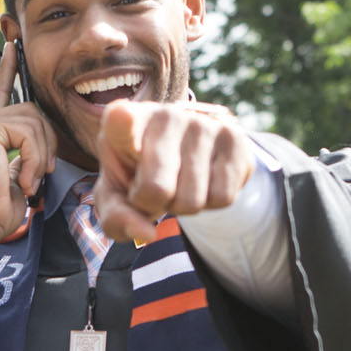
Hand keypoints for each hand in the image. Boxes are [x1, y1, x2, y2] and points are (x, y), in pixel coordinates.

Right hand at [0, 41, 58, 250]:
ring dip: (41, 155)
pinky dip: (34, 159)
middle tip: (44, 171)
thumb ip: (23, 154)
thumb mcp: (15, 176)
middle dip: (46, 139)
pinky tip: (27, 181)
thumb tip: (42, 147)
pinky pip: (27, 133)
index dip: (7, 68)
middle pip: (30, 110)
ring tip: (32, 181)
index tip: (12, 46)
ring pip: (32, 120)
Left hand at [93, 100, 254, 243]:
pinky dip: (211, 202)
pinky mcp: (233, 137)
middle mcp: (165, 116)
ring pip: (192, 200)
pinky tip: (202, 181)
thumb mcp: (116, 195)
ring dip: (183, 206)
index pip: (121, 121)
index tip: (121, 115)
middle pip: (157, 190)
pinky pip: (223, 197)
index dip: (122, 121)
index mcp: (123, 124)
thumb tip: (147, 234)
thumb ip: (117, 217)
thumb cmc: (139, 173)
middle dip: (154, 205)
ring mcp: (202, 124)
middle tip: (154, 189)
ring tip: (178, 183)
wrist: (181, 149)